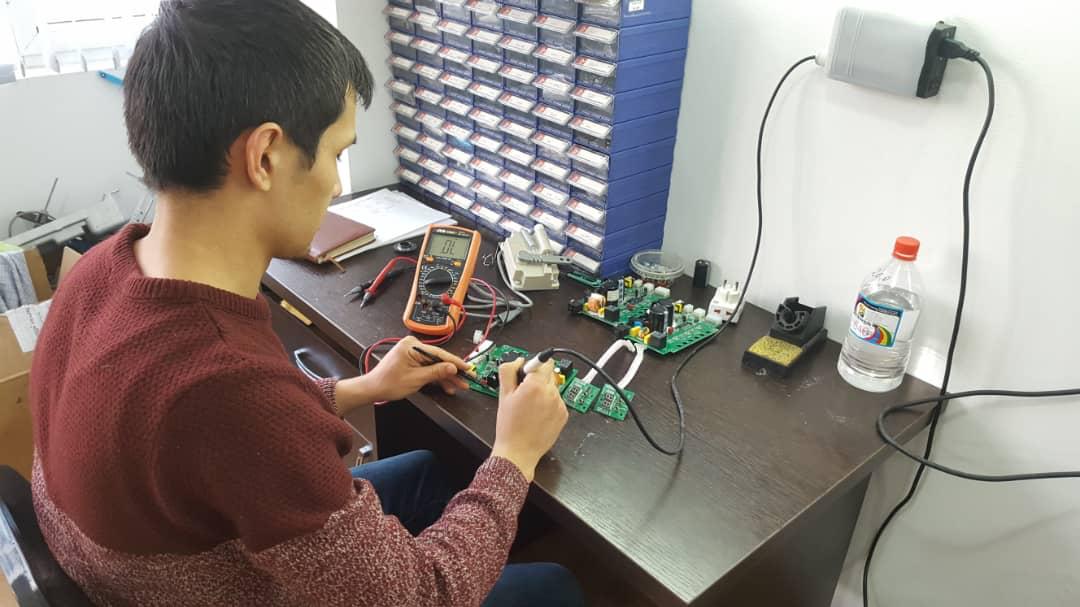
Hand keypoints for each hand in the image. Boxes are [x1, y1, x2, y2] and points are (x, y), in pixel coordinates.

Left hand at [338, 337, 470, 410]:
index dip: (455, 362)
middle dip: (452, 372)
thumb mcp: (416, 379)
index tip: (467, 368)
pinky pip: (428, 368)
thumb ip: (436, 372)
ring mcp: (413, 354)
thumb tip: (452, 367)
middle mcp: (413, 346)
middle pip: (439, 360)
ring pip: (435, 365)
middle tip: (465, 380)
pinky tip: (446, 385)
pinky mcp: (413, 361)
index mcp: (412, 345)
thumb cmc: (388, 382)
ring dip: (446, 377)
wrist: (373, 389)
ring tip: (458, 386)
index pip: (439, 353)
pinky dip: (436, 377)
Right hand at [491, 358, 568, 481]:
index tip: (528, 371)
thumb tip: (518, 361)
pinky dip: (549, 405)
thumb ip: (509, 371)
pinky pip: (557, 402)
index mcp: (536, 385)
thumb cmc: (510, 427)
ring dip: (544, 392)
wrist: (519, 452)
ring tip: (530, 407)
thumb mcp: (503, 395)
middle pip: (549, 373)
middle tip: (525, 392)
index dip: (533, 366)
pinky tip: (538, 415)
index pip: (543, 362)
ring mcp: (560, 405)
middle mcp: (551, 393)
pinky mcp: (564, 415)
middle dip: (538, 379)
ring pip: (553, 388)